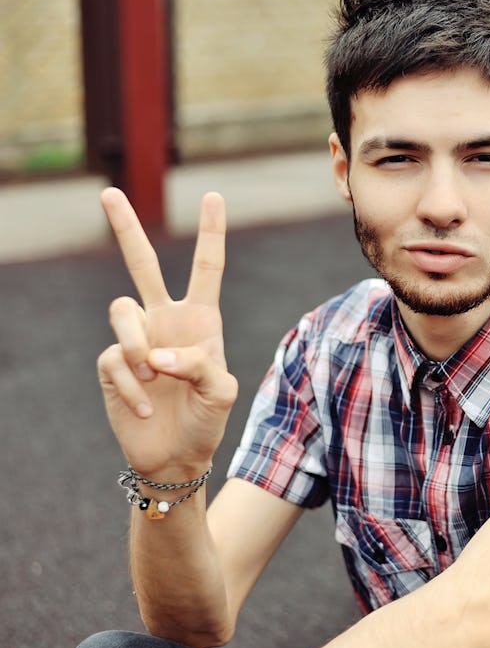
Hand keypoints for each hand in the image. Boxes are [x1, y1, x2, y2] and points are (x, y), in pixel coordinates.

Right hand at [96, 188, 237, 480]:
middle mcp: (165, 321)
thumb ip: (199, 365)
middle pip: (142, 265)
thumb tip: (156, 354)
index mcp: (201, 320)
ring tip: (155, 377)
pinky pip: (115, 360)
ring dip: (136, 346)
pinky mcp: (111, 365)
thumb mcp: (222, 392)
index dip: (210, 233)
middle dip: (125, 228)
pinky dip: (133, 386)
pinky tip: (147, 406)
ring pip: (122, 311)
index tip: (213, 196)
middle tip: (108, 191)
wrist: (177, 456)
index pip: (207, 268)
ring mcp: (136, 341)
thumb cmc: (208, 420)